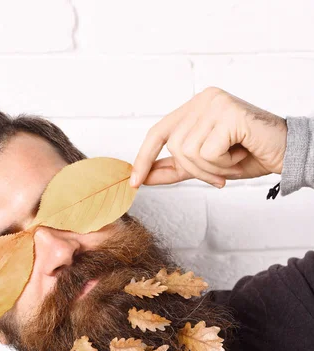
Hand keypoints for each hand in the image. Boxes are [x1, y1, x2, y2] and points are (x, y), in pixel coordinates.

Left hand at [130, 87, 287, 188]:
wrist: (285, 153)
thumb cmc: (248, 155)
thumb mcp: (204, 165)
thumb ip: (174, 168)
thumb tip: (144, 176)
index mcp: (194, 108)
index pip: (158, 133)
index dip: (144, 158)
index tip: (134, 181)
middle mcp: (203, 99)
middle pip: (174, 147)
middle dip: (195, 169)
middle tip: (219, 173)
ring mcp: (215, 102)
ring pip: (188, 151)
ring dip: (210, 168)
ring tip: (231, 160)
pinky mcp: (228, 112)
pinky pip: (207, 152)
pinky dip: (223, 163)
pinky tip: (239, 153)